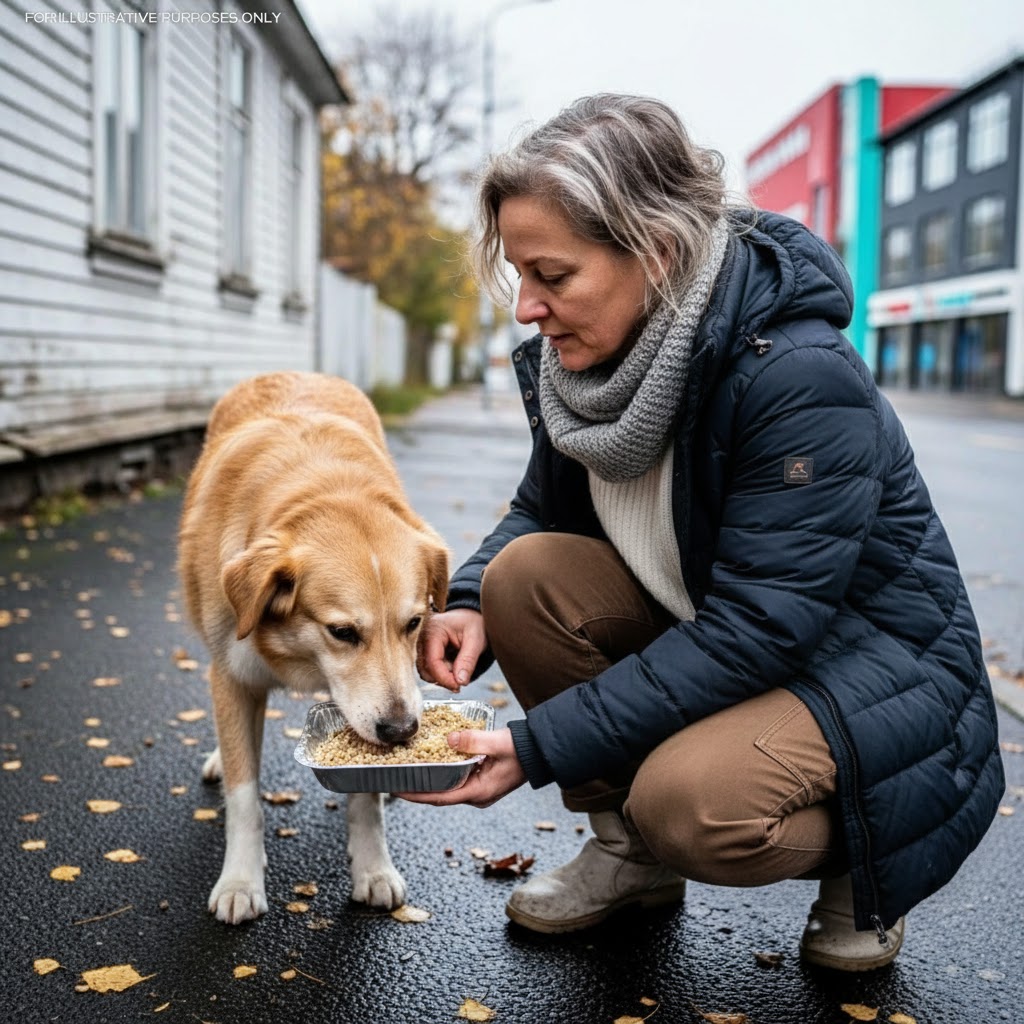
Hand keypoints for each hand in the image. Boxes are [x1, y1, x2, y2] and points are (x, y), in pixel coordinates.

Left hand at [395, 728, 525, 807]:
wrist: (541, 751)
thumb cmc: (522, 749)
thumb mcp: (497, 743)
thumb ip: (473, 740)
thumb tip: (449, 738)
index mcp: (479, 792)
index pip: (440, 797)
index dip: (417, 794)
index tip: (397, 789)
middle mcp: (477, 795)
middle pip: (440, 794)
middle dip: (418, 787)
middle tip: (396, 777)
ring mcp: (479, 788)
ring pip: (447, 786)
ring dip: (429, 779)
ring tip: (409, 769)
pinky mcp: (481, 779)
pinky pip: (456, 778)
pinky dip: (442, 771)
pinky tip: (432, 761)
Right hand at [417, 608, 486, 691]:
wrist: (469, 617)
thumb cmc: (472, 623)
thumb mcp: (476, 640)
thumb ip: (468, 660)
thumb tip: (460, 682)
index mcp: (433, 630)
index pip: (432, 661)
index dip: (445, 678)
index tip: (458, 686)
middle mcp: (421, 638)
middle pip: (425, 669)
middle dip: (443, 678)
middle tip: (461, 679)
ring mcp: (420, 645)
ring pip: (425, 672)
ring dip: (442, 676)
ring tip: (458, 669)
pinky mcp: (423, 652)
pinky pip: (428, 669)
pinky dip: (440, 673)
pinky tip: (452, 667)